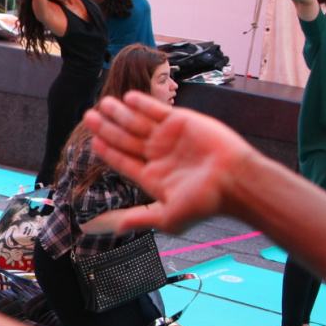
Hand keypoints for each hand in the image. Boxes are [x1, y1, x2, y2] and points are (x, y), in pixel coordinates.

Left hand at [84, 92, 258, 233]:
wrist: (236, 181)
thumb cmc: (205, 202)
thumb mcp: (168, 216)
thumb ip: (141, 218)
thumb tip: (117, 228)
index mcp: (153, 176)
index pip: (123, 161)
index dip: (108, 151)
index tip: (93, 141)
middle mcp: (159, 155)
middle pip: (126, 139)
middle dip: (107, 128)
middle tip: (89, 116)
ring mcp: (170, 137)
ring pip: (138, 122)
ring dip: (120, 113)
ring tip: (104, 103)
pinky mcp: (182, 121)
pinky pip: (158, 110)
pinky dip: (143, 103)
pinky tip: (127, 98)